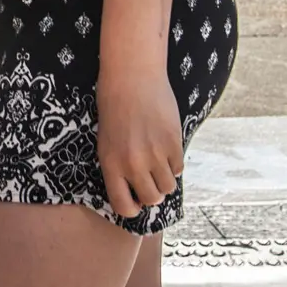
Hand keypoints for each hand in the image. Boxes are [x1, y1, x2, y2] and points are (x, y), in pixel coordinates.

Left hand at [96, 65, 182, 220]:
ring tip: (159, 161)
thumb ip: (119, 168)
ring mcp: (154, 154)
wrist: (131, 78)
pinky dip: (174, 162)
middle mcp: (132, 164)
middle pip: (151, 199)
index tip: (136, 201)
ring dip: (165, 178)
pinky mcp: (173, 143)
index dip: (132, 209)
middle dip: (152, 193)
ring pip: (168, 187)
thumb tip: (135, 194)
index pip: (123, 207)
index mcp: (111, 164)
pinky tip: (165, 146)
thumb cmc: (115, 108)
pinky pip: (179, 168)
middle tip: (151, 179)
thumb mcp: (107, 141)